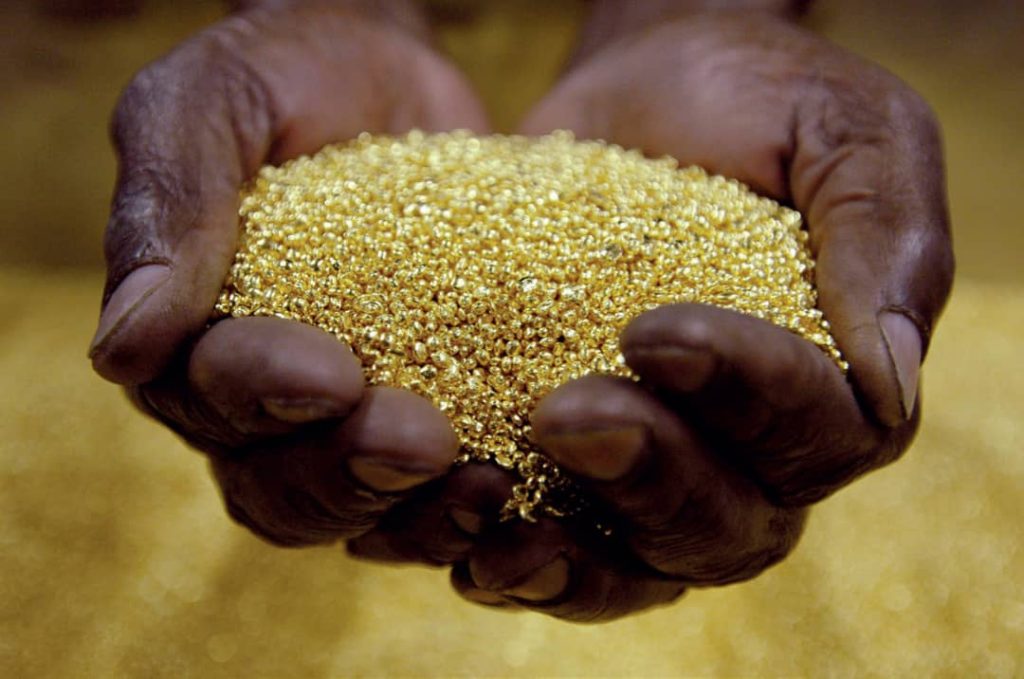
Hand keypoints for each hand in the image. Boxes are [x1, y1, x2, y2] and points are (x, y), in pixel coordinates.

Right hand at [89, 0, 490, 546]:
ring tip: (486, 486)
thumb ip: (167, 210)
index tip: (333, 373)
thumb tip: (122, 349)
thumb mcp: (208, 106)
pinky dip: (475, 504)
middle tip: (423, 441)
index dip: (263, 394)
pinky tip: (526, 489)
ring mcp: (347, 420)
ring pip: (357, 510)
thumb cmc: (283, 77)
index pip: (208, 395)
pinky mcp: (433, 412)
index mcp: (190, 338)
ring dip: (416, 513)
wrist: (388, 74)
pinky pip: (439, 490)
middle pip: (280, 484)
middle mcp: (259, 402)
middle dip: (348, 470)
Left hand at [440, 7, 952, 620]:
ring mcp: (663, 468)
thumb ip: (881, 241)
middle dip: (647, 477)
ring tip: (489, 505)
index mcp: (838, 384)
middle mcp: (757, 453)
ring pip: (639, 563)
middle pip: (727, 526)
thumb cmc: (760, 102)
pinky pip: (559, 545)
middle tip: (562, 411)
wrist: (652, 86)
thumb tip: (890, 379)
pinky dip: (512, 555)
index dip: (744, 397)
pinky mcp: (575, 463)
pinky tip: (455, 535)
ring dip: (569, 555)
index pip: (818, 433)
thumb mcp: (847, 135)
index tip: (653, 328)